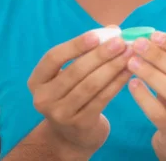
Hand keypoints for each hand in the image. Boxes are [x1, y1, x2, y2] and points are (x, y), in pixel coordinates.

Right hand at [27, 26, 133, 156]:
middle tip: (121, 42)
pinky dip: (117, 83)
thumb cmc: (70, 95)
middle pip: (75, 71)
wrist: (70, 136)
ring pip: (91, 85)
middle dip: (100, 55)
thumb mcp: (67, 76)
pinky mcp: (80, 124)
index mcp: (37, 81)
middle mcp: (44, 98)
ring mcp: (61, 113)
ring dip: (112, 68)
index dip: (75, 45)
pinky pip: (102, 99)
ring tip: (129, 55)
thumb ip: (84, 52)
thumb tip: (111, 29)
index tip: (97, 35)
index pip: (53, 58)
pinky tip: (128, 72)